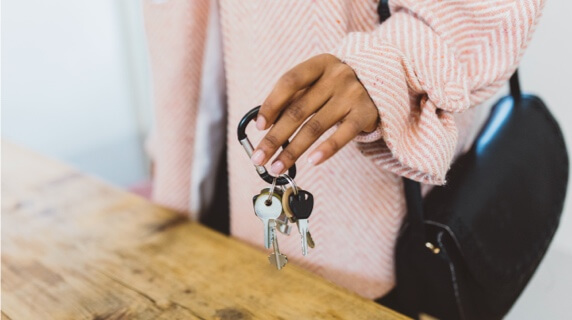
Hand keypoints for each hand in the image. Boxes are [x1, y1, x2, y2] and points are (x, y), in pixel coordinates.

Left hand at [250, 53, 378, 174]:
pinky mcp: (365, 114)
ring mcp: (352, 95)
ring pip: (315, 127)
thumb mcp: (318, 82)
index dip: (271, 104)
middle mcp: (336, 77)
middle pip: (298, 110)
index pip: (289, 82)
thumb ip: (295, 97)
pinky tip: (311, 162)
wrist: (382, 81)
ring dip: (293, 151)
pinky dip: (326, 149)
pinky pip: (343, 135)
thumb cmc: (338, 86)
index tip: (259, 126)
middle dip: (275, 137)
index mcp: (320, 64)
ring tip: (278, 167)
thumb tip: (265, 125)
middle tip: (259, 157)